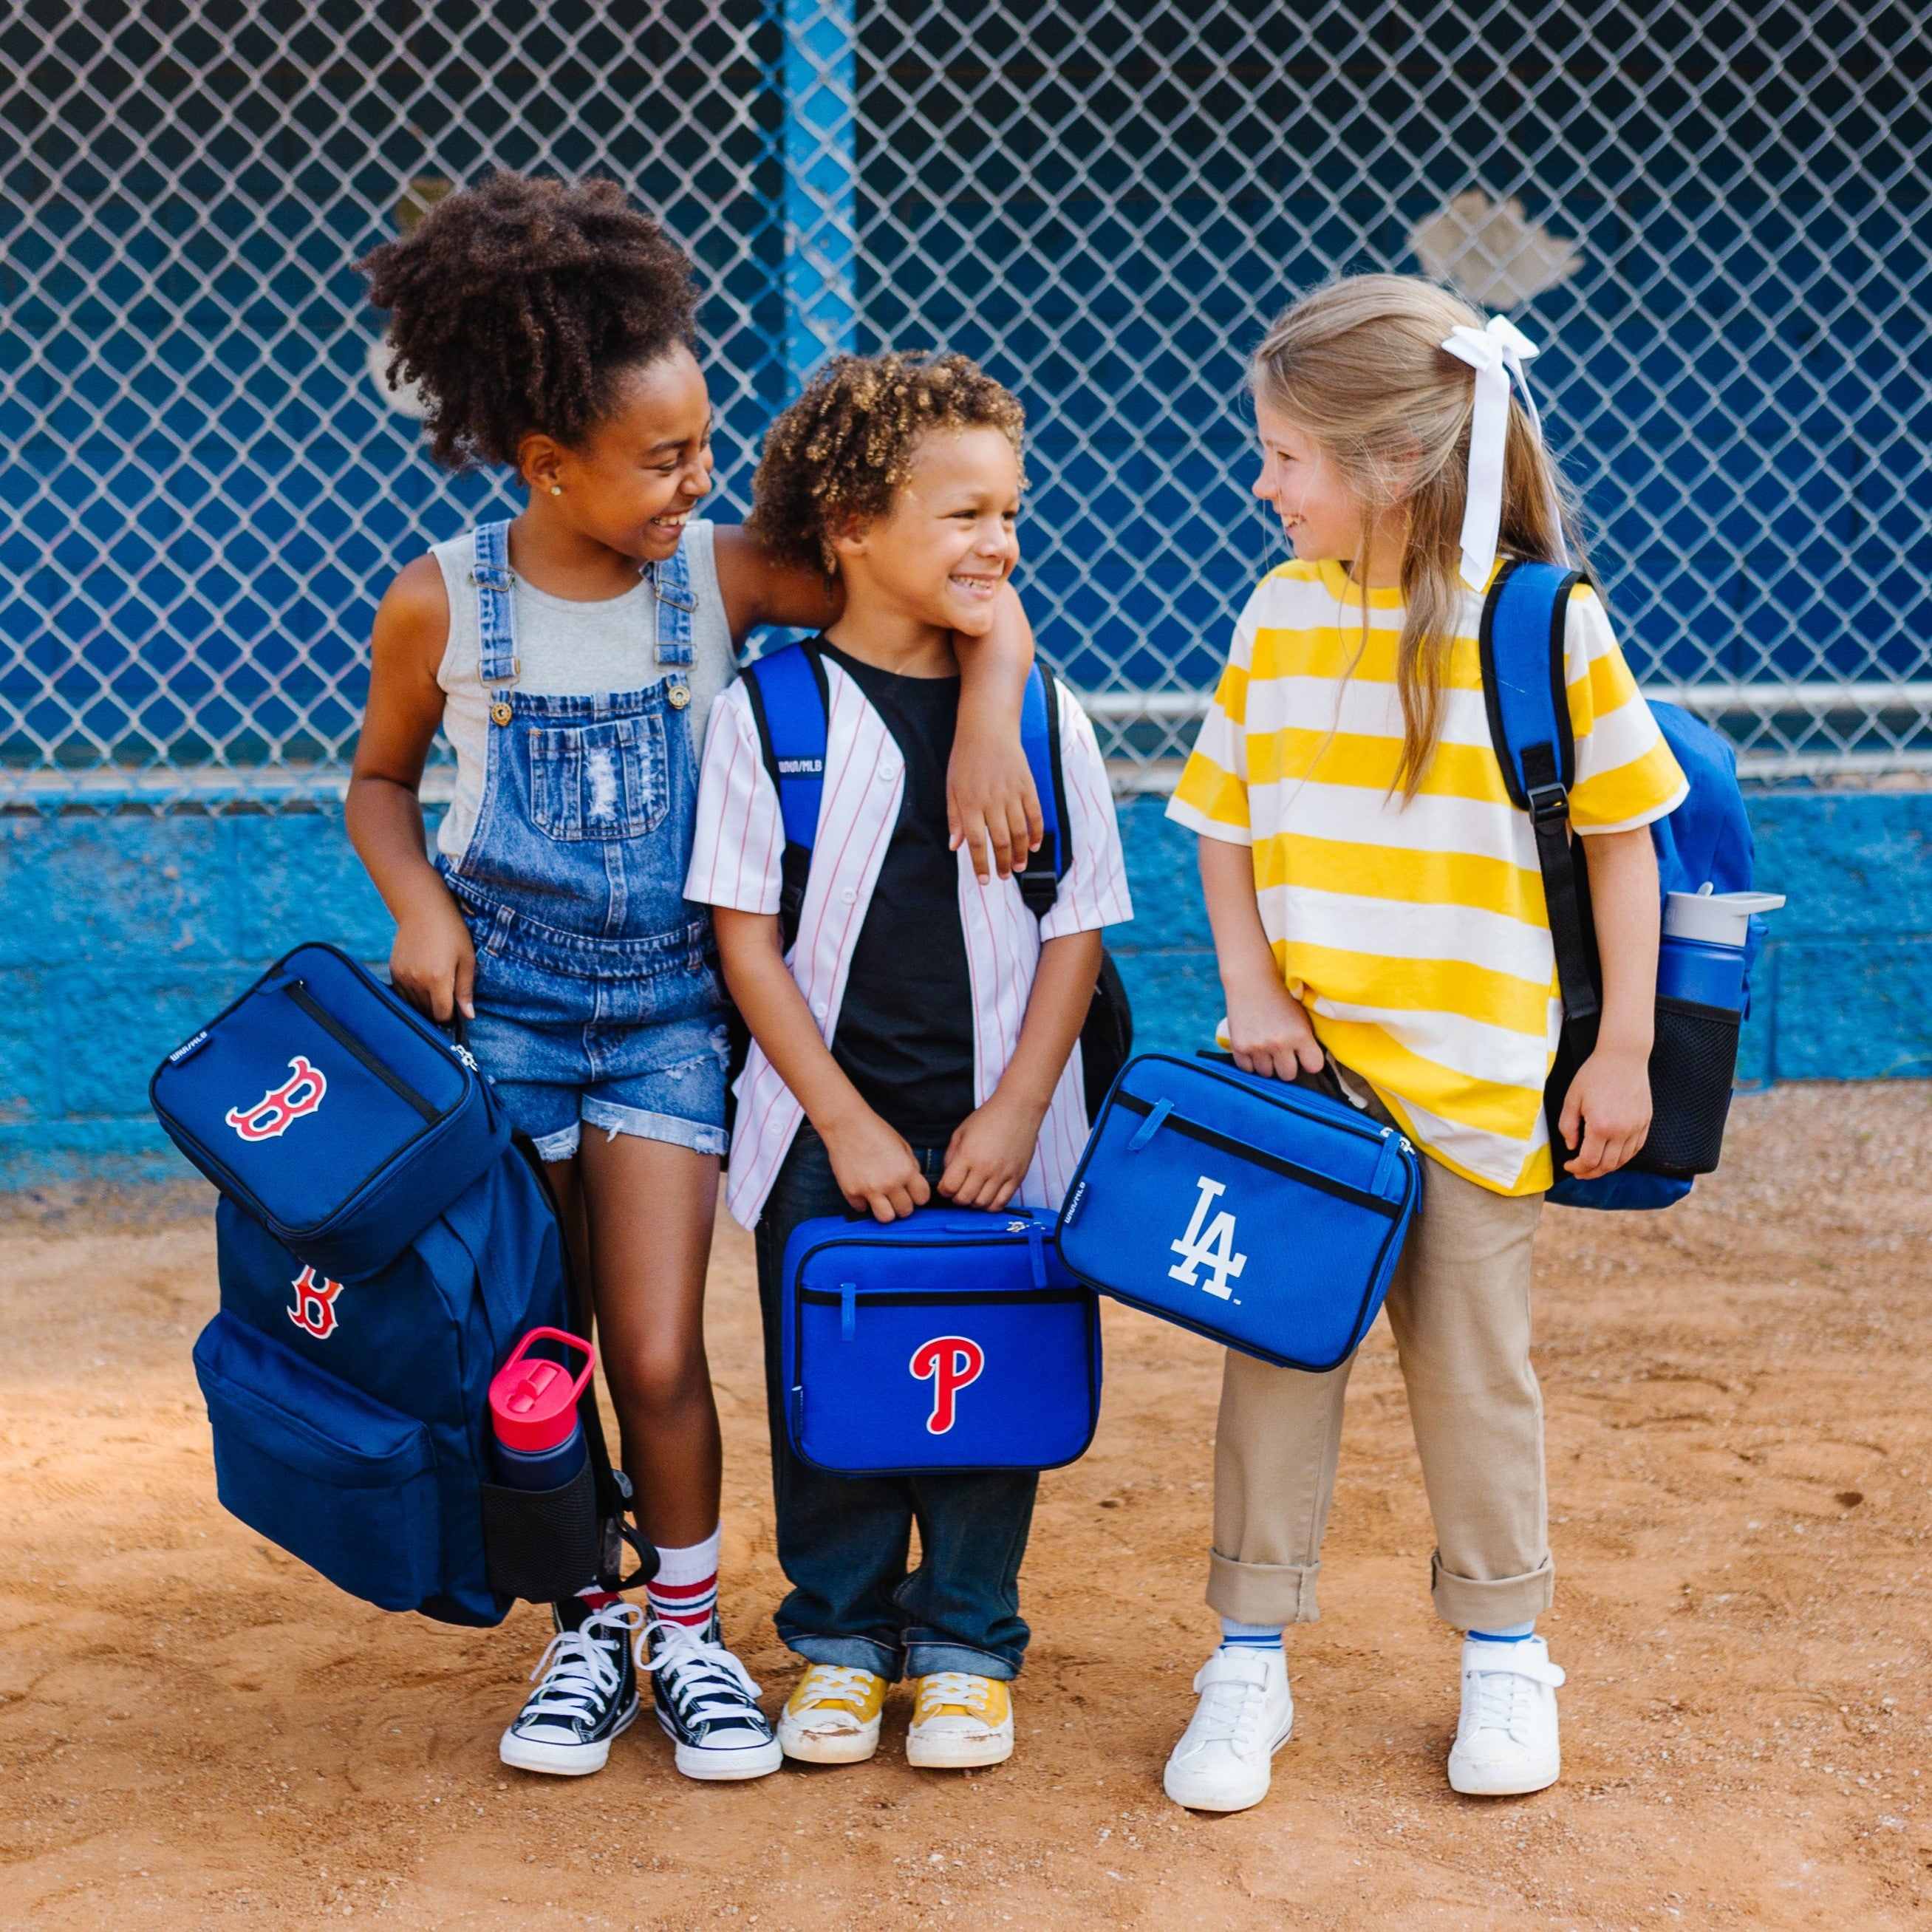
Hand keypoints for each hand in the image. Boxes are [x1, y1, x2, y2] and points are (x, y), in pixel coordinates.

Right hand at [389, 889, 475, 1023]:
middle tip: (447, 997)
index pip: (441, 1014)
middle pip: (426, 1012)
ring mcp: (403, 976)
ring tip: (435, 987)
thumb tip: (468, 1016)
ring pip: (413, 1005)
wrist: (423, 909)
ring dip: (424, 1003)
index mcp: (438, 979)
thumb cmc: (451, 932)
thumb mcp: (467, 959)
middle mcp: (417, 980)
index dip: (450, 1016)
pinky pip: (402, 994)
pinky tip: (422, 982)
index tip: (455, 1010)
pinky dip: (412, 995)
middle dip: (438, 1010)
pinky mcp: (394, 971)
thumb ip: (465, 990)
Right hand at [820, 1107, 931, 1221]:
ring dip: (886, 1210)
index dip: (918, 1196)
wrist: (846, 1124)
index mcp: (905, 1170)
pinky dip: (863, 1203)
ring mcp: (869, 1190)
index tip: (912, 1192)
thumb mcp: (902, 1144)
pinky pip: (862, 1209)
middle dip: (903, 1205)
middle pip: (905, 1211)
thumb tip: (915, 1184)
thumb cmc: (875, 1131)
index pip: (922, 1198)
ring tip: (881, 1200)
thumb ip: (912, 1166)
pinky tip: (863, 1190)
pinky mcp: (851, 1192)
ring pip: (886, 1218)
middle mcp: (889, 1183)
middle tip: (896, 1196)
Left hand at [939, 1090, 1045, 1210]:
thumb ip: (950, 1156)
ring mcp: (1003, 1174)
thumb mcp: (961, 1132)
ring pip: (982, 1204)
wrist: (1018, 1109)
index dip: (943, 1190)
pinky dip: (991, 1204)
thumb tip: (947, 1177)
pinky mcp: (1017, 1178)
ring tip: (974, 1191)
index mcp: (968, 1155)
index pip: (949, 1187)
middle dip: (956, 1197)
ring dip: (974, 1202)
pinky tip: (988, 1195)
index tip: (945, 1186)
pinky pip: (1002, 1203)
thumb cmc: (988, 1118)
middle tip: (959, 1189)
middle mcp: (985, 1168)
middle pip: (964, 1199)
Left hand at [946, 716, 1041, 883]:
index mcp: (970, 803)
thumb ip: (954, 818)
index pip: (976, 842)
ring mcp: (1012, 793)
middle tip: (1003, 876)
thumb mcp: (951, 788)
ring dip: (1019, 854)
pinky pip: (1035, 815)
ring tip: (1018, 868)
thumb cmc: (965, 759)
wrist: (987, 728)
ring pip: (1019, 832)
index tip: (985, 880)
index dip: (981, 864)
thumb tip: (955, 846)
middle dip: (1002, 863)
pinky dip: (1036, 833)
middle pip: (1000, 841)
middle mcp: (992, 801)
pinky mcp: (1027, 786)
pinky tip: (1033, 847)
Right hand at [1223, 975, 1323, 1081]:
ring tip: (1266, 1049)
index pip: (1313, 1067)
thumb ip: (1306, 1043)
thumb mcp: (1301, 1019)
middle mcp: (1279, 1043)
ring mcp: (1258, 1046)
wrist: (1251, 983)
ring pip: (1266, 1074)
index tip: (1303, 1057)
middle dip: (1286, 1066)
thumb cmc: (1280, 1001)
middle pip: (1288, 1076)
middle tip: (1282, 1053)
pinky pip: (1247, 1069)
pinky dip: (1250, 1063)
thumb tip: (1307, 1067)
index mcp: (1300, 1035)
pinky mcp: (1239, 1047)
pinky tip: (1253, 1049)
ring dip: (1267, 1065)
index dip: (1308, 1063)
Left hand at [1557, 1043, 1652, 1177]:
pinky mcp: (1645, 1122)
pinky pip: (1636, 1148)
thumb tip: (1572, 1147)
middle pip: (1608, 1165)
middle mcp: (1622, 1131)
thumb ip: (1568, 1126)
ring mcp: (1636, 1127)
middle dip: (1591, 1172)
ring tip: (1594, 1166)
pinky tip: (1613, 1155)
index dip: (1577, 1168)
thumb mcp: (1572, 1098)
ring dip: (1608, 1167)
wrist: (1623, 1057)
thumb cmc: (1594, 1075)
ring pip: (1623, 1160)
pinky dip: (1624, 1157)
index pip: (1589, 1160)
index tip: (1569, 1166)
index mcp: (1601, 1126)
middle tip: (1579, 1172)